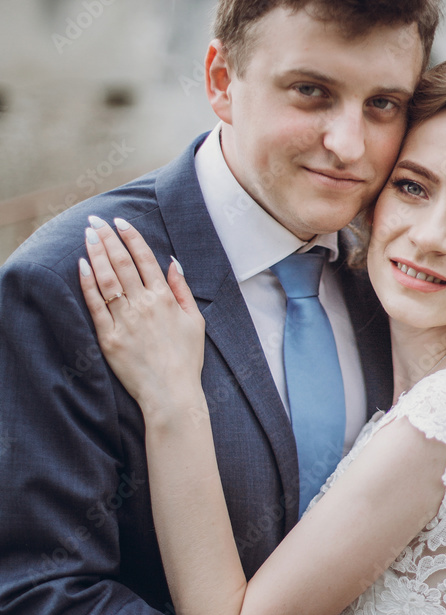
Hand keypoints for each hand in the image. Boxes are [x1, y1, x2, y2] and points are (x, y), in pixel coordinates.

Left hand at [79, 218, 205, 415]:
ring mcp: (125, 321)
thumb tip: (173, 263)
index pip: (145, 259)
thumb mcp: (195, 321)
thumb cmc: (186, 359)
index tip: (120, 221)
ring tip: (88, 236)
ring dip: (96, 254)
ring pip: (107, 279)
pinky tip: (82, 266)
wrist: (171, 393)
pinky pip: (95, 306)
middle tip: (96, 221)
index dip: (131, 237)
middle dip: (108, 238)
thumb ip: (182, 290)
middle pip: (122, 263)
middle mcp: (144, 305)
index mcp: (165, 299)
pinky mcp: (109, 338)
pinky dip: (88, 284)